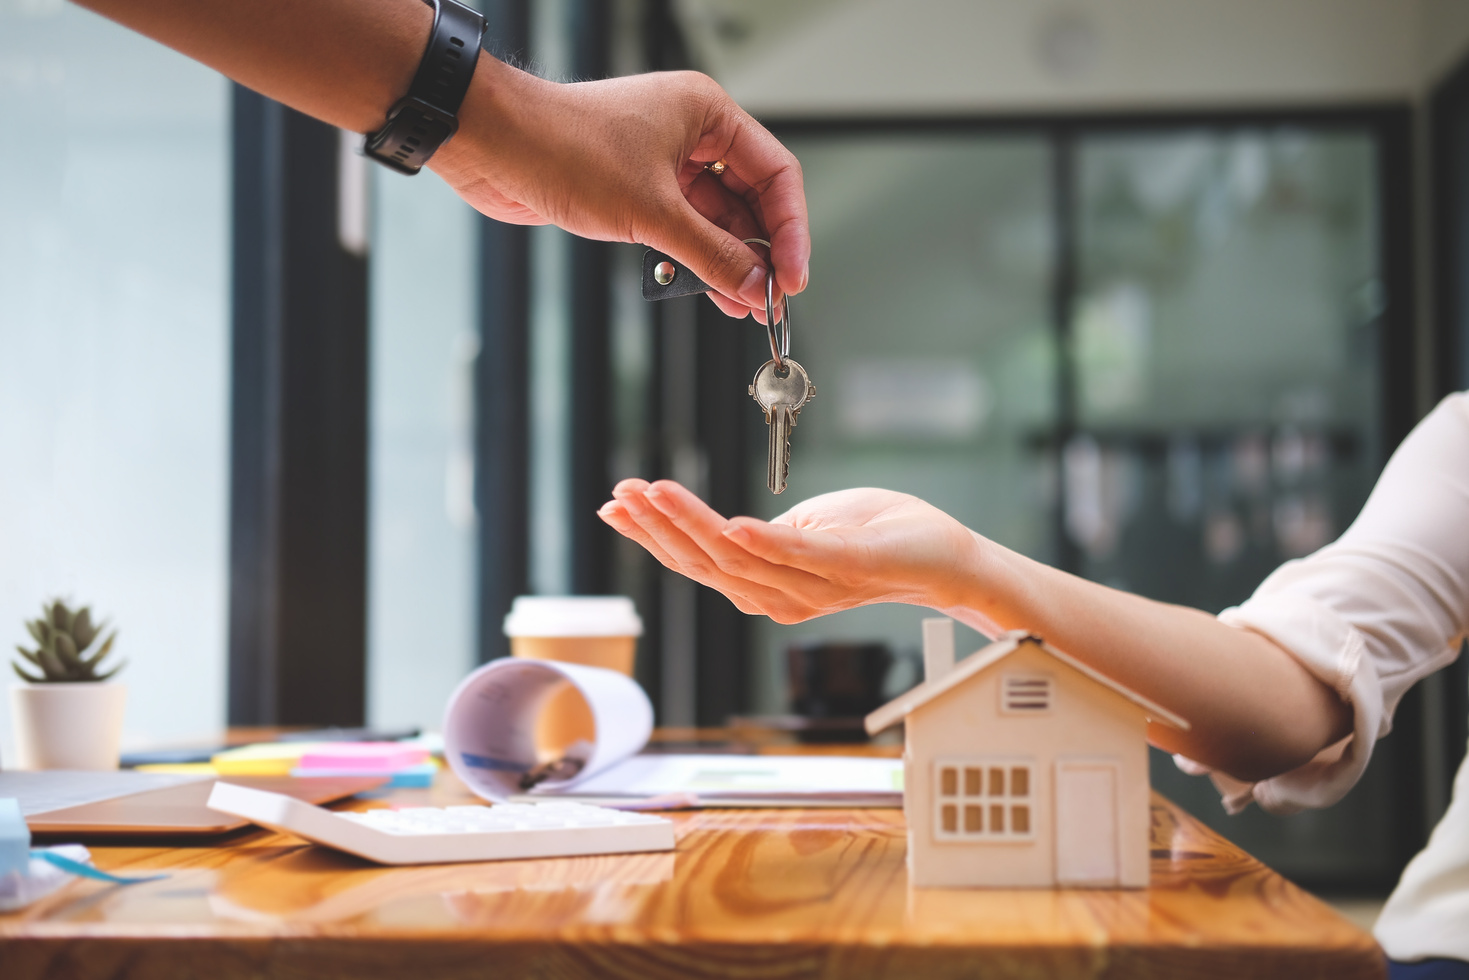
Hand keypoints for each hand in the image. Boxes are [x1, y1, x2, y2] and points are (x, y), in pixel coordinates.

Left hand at [434, 61, 808, 320]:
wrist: (494, 146)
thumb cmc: (562, 146)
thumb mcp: (651, 211)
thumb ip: (711, 253)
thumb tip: (755, 285)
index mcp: (707, 114)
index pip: (775, 174)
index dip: (791, 230)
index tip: (793, 277)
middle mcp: (691, 134)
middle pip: (750, 199)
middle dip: (761, 252)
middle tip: (770, 299)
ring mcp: (663, 162)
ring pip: (716, 218)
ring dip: (729, 262)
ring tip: (743, 304)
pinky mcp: (637, 189)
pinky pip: (683, 228)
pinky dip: (696, 259)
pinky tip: (709, 289)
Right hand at [597, 480, 984, 623]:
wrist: (942, 555)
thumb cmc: (873, 536)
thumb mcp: (802, 529)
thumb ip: (761, 536)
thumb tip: (720, 524)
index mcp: (765, 583)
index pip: (695, 561)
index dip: (651, 536)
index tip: (614, 505)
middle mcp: (781, 597)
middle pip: (704, 564)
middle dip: (657, 527)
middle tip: (622, 494)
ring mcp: (814, 588)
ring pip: (737, 560)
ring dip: (693, 525)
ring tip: (656, 493)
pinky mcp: (849, 569)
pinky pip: (797, 559)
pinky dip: (763, 543)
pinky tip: (731, 525)